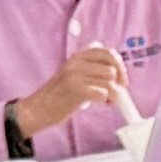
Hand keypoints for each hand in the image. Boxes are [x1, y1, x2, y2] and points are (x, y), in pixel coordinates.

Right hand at [14, 44, 132, 143]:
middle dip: (120, 80)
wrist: (39, 109)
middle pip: (112, 66)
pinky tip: (100, 103)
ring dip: (113, 92)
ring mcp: (76, 75)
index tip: (121, 79)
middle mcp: (77, 62)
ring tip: (106, 99)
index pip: (108, 52)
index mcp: (78, 56)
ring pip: (110, 80)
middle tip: (119, 91)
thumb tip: (117, 71)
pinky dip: (105, 100)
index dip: (119, 66)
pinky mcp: (76, 90)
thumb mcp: (73, 74)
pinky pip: (103, 92)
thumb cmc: (59, 95)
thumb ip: (91, 69)